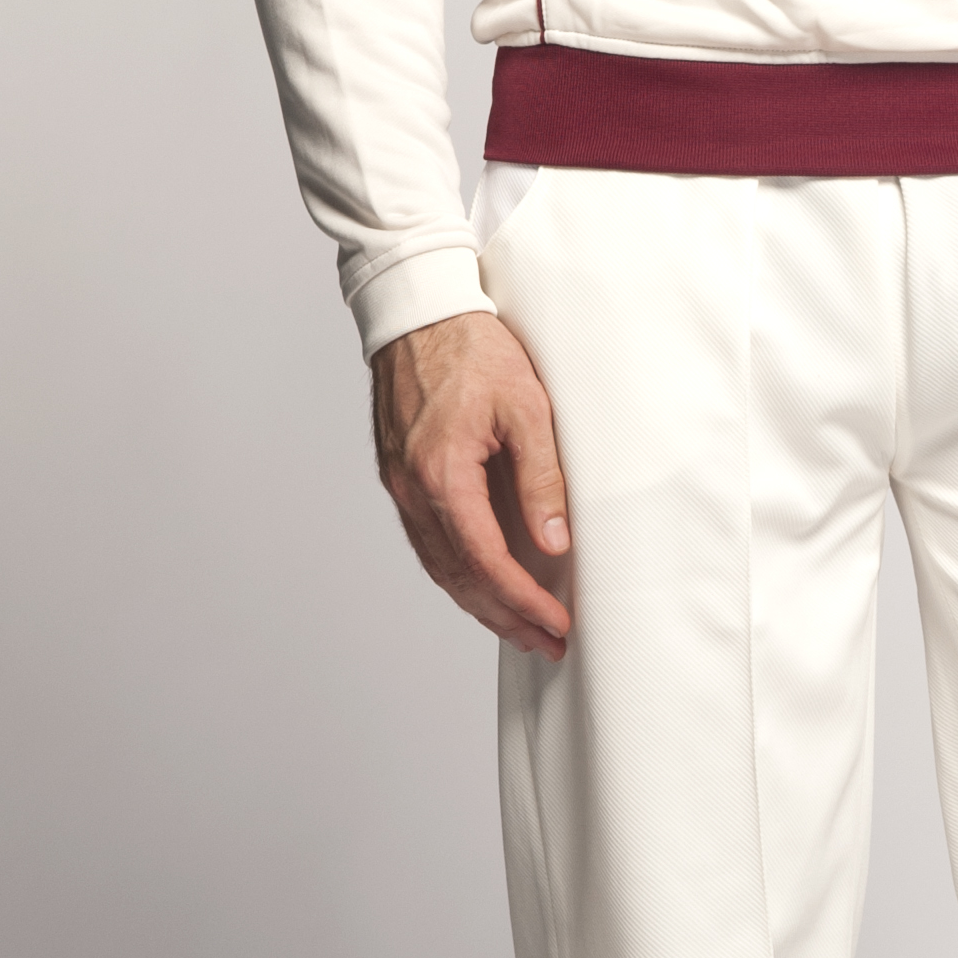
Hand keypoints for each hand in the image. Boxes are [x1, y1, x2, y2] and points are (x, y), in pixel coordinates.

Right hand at [370, 311, 571, 656]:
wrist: (418, 313)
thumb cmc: (473, 349)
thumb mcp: (527, 408)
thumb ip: (541, 479)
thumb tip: (553, 543)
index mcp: (442, 476)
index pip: (486, 563)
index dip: (523, 601)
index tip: (557, 624)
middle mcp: (412, 491)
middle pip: (460, 579)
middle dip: (506, 618)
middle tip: (547, 643)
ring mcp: (400, 487)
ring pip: (440, 568)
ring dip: (482, 604)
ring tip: (523, 627)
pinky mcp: (400, 478)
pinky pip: (429, 544)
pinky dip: (460, 574)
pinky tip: (485, 585)